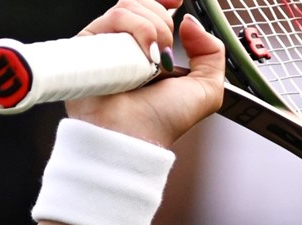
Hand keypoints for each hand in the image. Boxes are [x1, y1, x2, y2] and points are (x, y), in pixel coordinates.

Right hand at [65, 0, 224, 148]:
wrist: (132, 135)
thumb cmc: (161, 120)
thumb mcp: (206, 90)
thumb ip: (212, 53)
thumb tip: (190, 22)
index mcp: (150, 49)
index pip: (151, 7)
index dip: (163, 1)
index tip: (177, 3)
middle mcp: (127, 43)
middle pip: (143, 3)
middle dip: (163, 20)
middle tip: (167, 52)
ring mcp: (107, 42)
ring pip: (129, 6)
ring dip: (152, 29)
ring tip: (154, 60)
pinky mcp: (88, 42)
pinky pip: (114, 18)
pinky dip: (136, 32)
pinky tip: (142, 57)